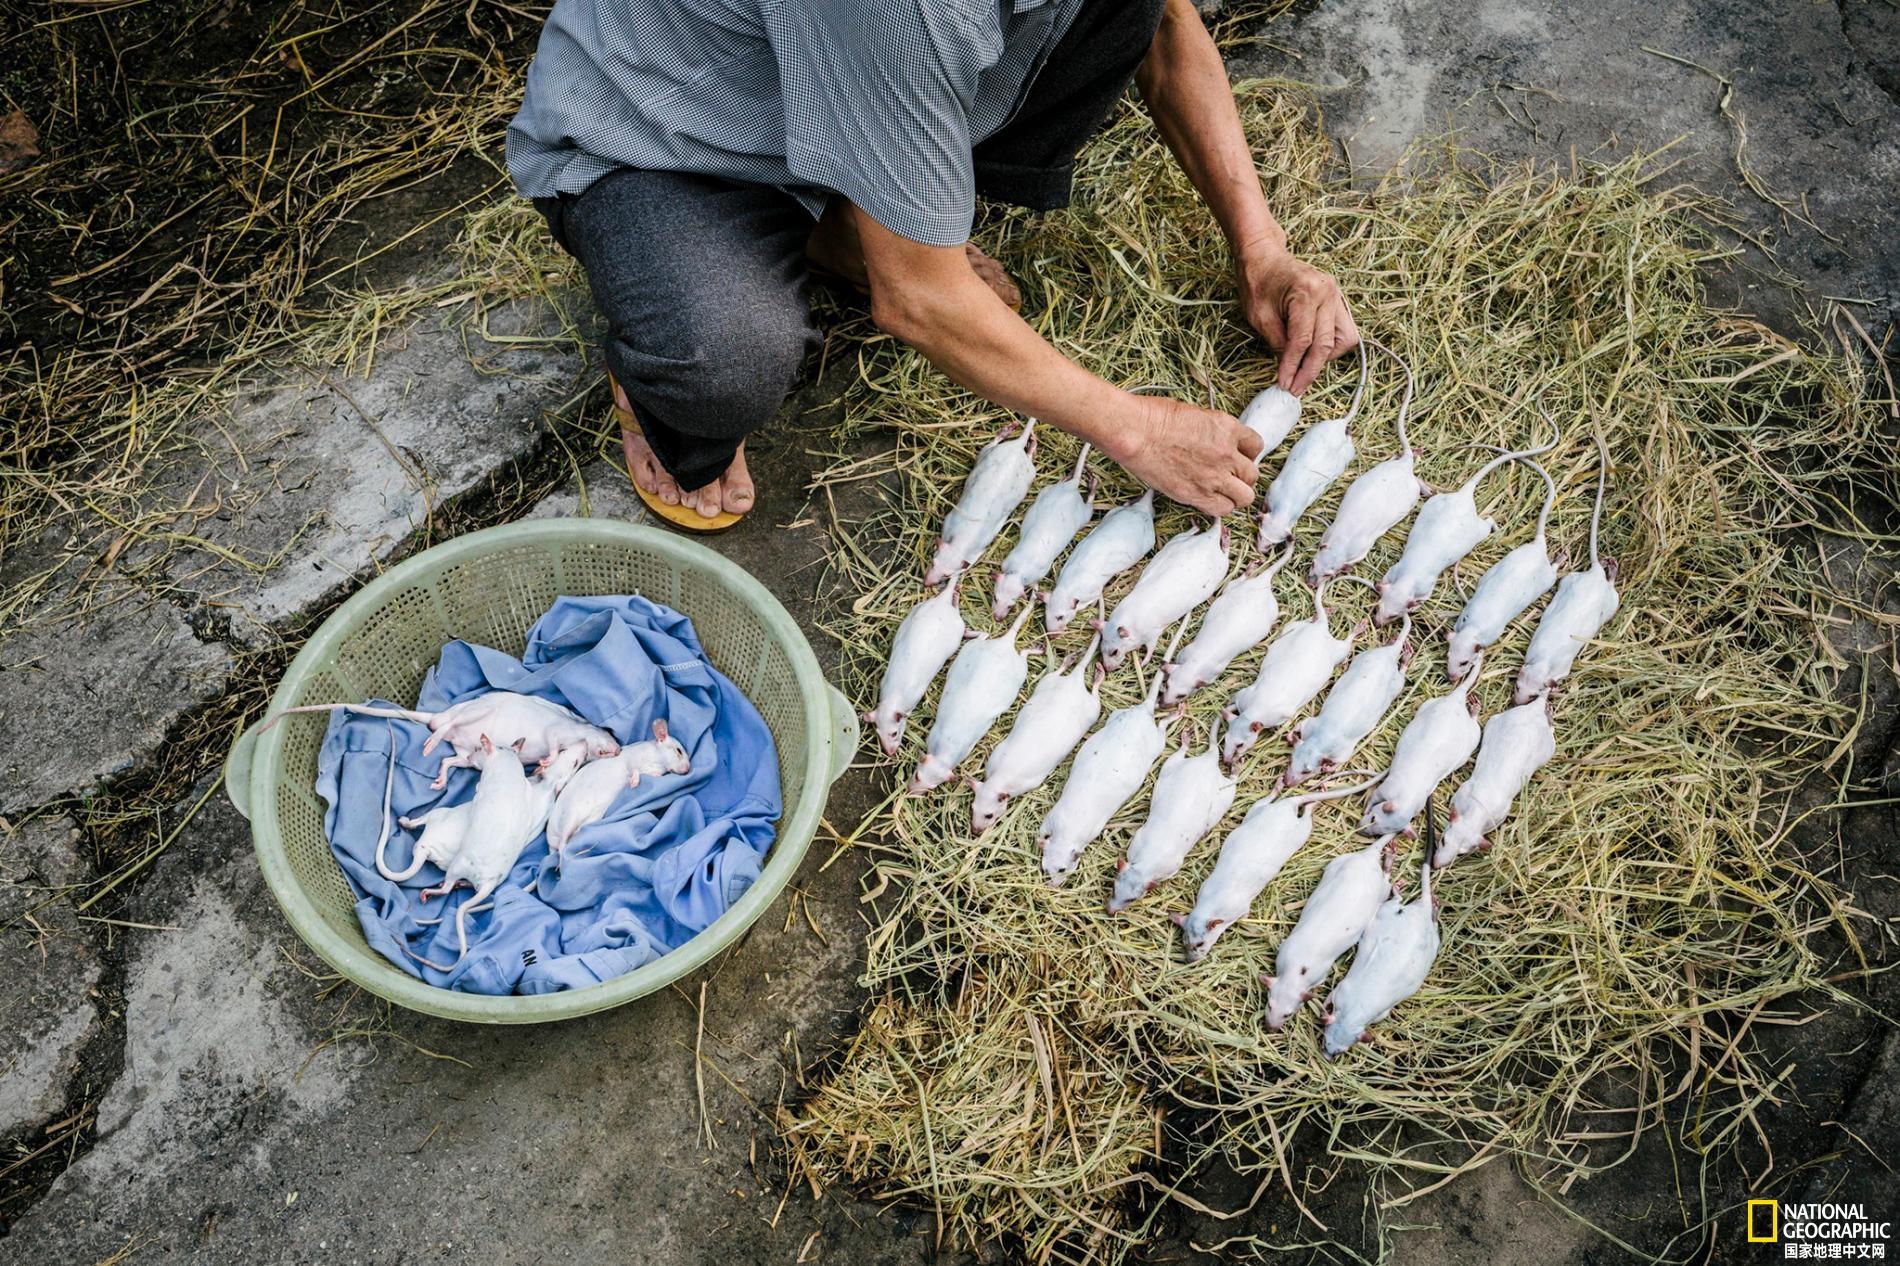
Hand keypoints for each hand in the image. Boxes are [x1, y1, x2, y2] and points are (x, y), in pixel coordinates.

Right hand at [1109, 393, 1262, 515]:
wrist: (1136, 433)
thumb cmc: (1155, 417)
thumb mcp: (1195, 414)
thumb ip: (1213, 431)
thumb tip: (1215, 442)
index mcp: (1228, 428)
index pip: (1256, 446)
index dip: (1246, 453)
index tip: (1236, 456)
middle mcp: (1227, 454)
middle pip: (1252, 474)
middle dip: (1242, 476)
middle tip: (1227, 476)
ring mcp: (1214, 477)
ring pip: (1245, 496)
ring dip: (1236, 494)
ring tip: (1221, 491)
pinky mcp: (1197, 495)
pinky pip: (1223, 509)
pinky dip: (1220, 507)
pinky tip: (1209, 499)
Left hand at [1237, 243, 1359, 394]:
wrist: (1265, 256)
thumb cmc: (1257, 281)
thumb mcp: (1259, 315)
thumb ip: (1278, 342)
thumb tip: (1291, 367)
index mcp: (1306, 292)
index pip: (1303, 341)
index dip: (1293, 366)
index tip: (1285, 384)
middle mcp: (1327, 292)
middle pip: (1326, 344)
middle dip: (1310, 371)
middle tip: (1295, 388)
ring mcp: (1336, 295)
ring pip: (1344, 339)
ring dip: (1326, 358)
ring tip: (1305, 368)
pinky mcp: (1337, 300)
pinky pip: (1344, 330)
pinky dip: (1331, 345)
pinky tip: (1313, 352)